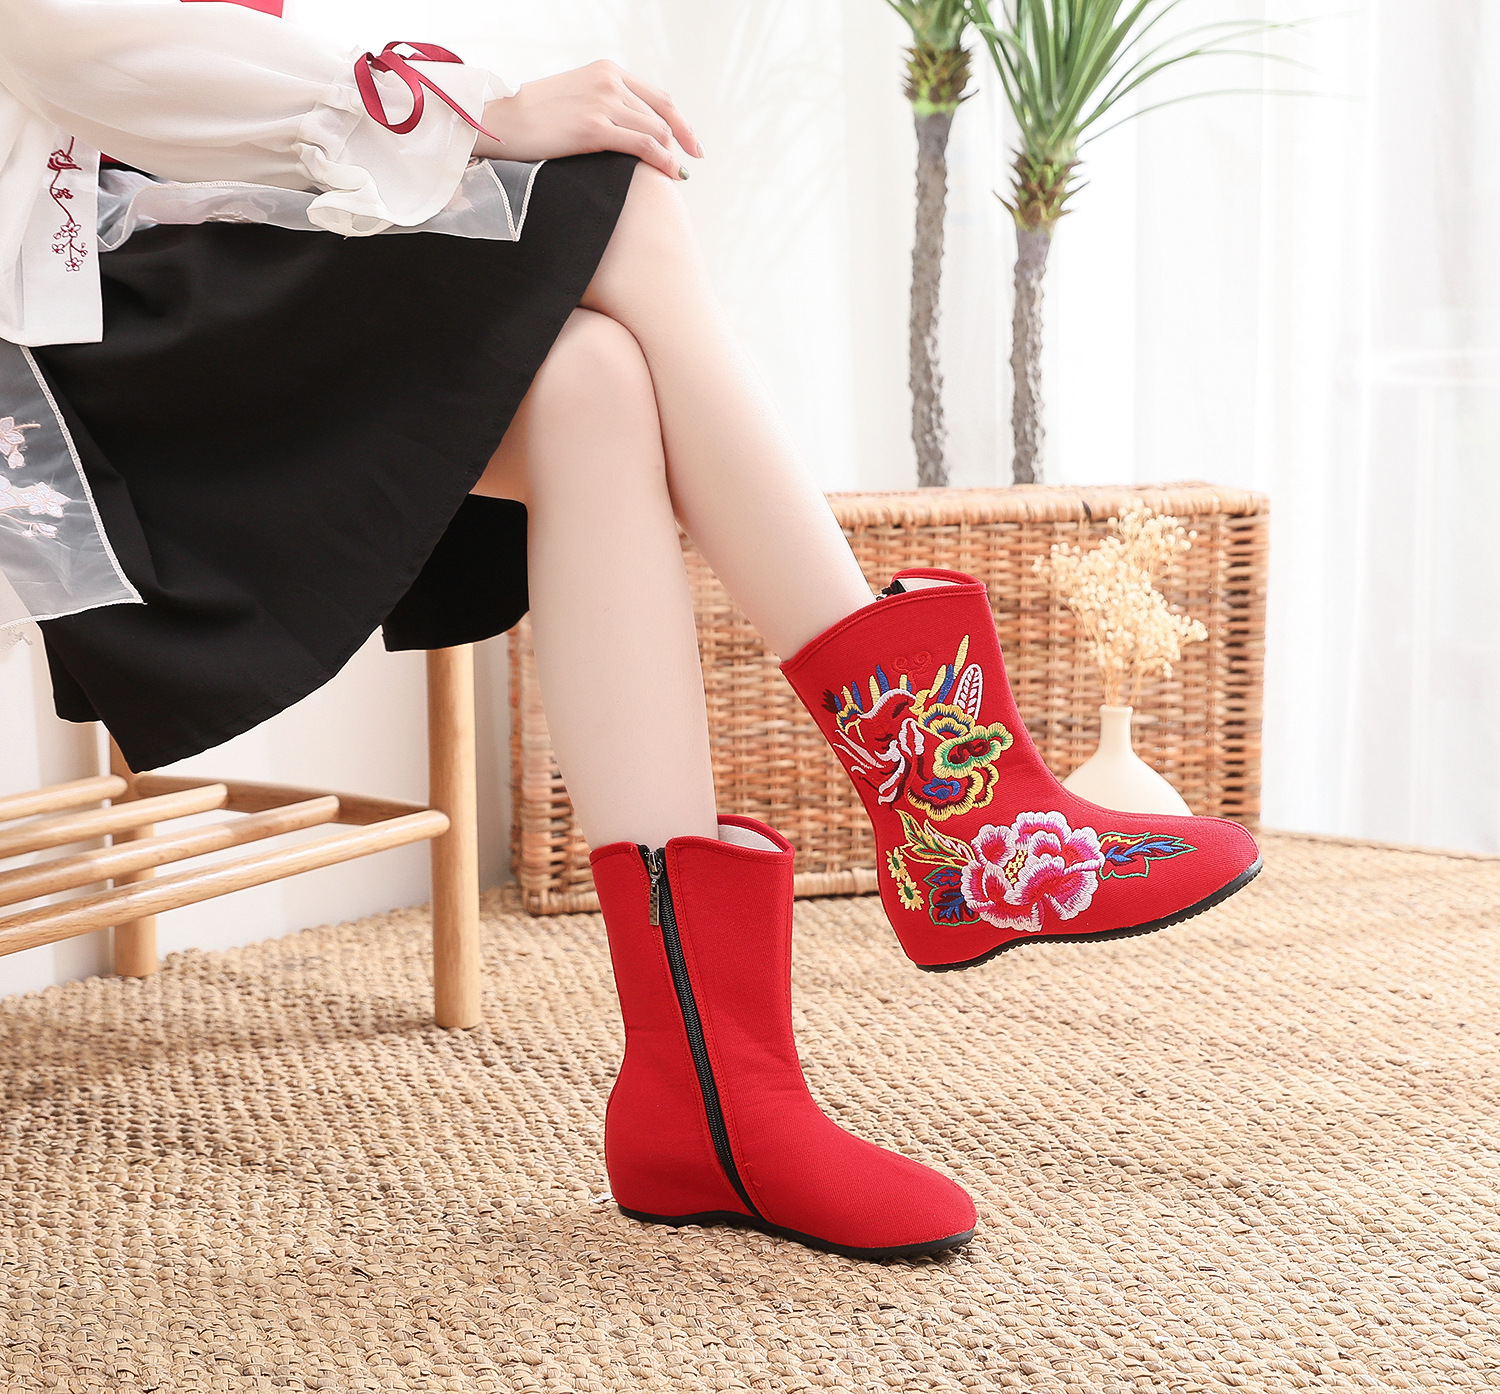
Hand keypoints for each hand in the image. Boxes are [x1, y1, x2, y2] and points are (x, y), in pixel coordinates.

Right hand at [473, 60, 703, 180]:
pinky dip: (664, 161)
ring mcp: (603, 102)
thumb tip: (627, 127)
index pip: (657, 96)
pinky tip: (673, 175)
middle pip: (662, 113)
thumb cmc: (535, 116)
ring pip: (656, 129)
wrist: (502, 121)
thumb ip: (604, 104)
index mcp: (606, 70)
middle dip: (682, 139)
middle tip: (693, 160)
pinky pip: (643, 145)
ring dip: (673, 154)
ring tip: (679, 175)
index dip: (679, 120)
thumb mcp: (576, 98)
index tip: (689, 141)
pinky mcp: (594, 127)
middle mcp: (609, 81)